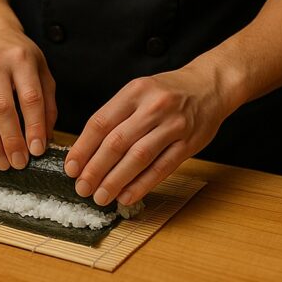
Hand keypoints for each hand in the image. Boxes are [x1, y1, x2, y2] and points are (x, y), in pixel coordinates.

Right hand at [0, 29, 57, 169]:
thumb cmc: (20, 57)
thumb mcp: (42, 72)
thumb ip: (47, 104)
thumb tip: (45, 139)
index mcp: (22, 59)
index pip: (29, 97)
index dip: (34, 126)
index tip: (37, 150)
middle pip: (2, 108)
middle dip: (11, 140)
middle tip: (19, 163)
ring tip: (3, 164)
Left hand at [64, 66, 233, 205]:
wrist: (211, 85)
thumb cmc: (167, 91)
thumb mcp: (138, 92)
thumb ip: (116, 116)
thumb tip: (86, 151)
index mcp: (134, 92)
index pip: (100, 123)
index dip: (82, 148)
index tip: (71, 167)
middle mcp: (153, 107)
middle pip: (117, 142)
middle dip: (95, 169)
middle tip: (81, 187)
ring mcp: (173, 126)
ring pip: (138, 157)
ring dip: (116, 180)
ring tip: (100, 196)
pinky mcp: (189, 144)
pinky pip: (162, 168)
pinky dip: (142, 185)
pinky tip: (126, 196)